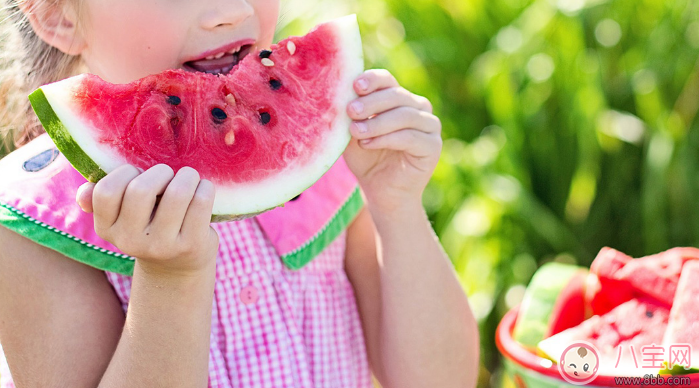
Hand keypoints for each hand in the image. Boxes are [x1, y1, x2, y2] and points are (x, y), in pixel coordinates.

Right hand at [75, 164, 218, 276]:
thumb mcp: (122, 218)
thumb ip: (101, 200)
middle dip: (160, 172)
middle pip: (141, 190)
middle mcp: (131, 241)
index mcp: (107, 229)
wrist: (178, 267)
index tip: (139, 175)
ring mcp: (162, 246)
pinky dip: (205, 188)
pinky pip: (201, 202)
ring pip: (177, 193)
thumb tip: (84, 193)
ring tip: (189, 179)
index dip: (125, 173)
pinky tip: (203, 190)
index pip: (106, 191)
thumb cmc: (149, 227)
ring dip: (187, 176)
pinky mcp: (191, 245)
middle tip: (169, 176)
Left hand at [343, 69, 441, 212]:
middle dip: (371, 102)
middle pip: (396, 95)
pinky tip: (368, 144)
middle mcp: (418, 107)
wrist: (381, 192)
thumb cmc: (366, 159)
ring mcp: (429, 125)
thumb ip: (351, 115)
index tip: (355, 86)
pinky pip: (411, 136)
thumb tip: (340, 94)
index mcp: (398, 98)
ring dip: (377, 123)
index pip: (387, 80)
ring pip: (404, 115)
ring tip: (356, 132)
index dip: (372, 80)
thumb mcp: (353, 133)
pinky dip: (387, 139)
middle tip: (351, 111)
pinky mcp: (433, 145)